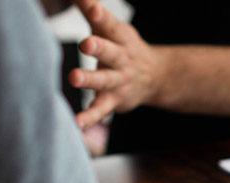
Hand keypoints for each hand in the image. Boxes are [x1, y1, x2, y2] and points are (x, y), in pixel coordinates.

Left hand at [69, 0, 163, 127]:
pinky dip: (89, 117)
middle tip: (86, 43)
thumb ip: (89, 9)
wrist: (155, 77)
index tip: (92, 8)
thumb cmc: (122, 47)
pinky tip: (76, 123)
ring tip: (75, 77)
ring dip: (90, 79)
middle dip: (99, 47)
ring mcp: (119, 81)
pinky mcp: (114, 101)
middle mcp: (122, 59)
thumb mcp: (111, 27)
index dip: (101, 16)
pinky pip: (101, 110)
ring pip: (105, 80)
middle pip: (110, 52)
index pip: (110, 24)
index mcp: (120, 38)